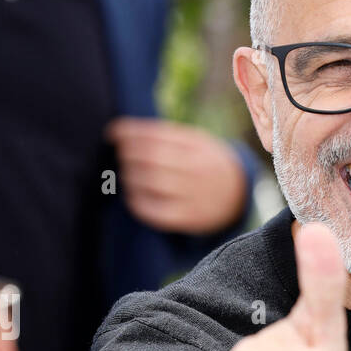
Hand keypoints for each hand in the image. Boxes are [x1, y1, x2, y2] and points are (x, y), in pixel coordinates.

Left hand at [105, 118, 248, 233]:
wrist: (237, 194)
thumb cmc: (205, 162)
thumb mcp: (196, 141)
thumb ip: (166, 135)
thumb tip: (124, 133)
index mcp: (197, 147)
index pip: (158, 136)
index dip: (131, 133)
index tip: (114, 132)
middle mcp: (197, 170)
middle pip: (153, 158)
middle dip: (129, 154)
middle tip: (121, 154)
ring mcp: (194, 195)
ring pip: (152, 183)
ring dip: (131, 176)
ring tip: (126, 173)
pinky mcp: (189, 218)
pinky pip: (156, 211)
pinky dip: (138, 202)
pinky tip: (133, 194)